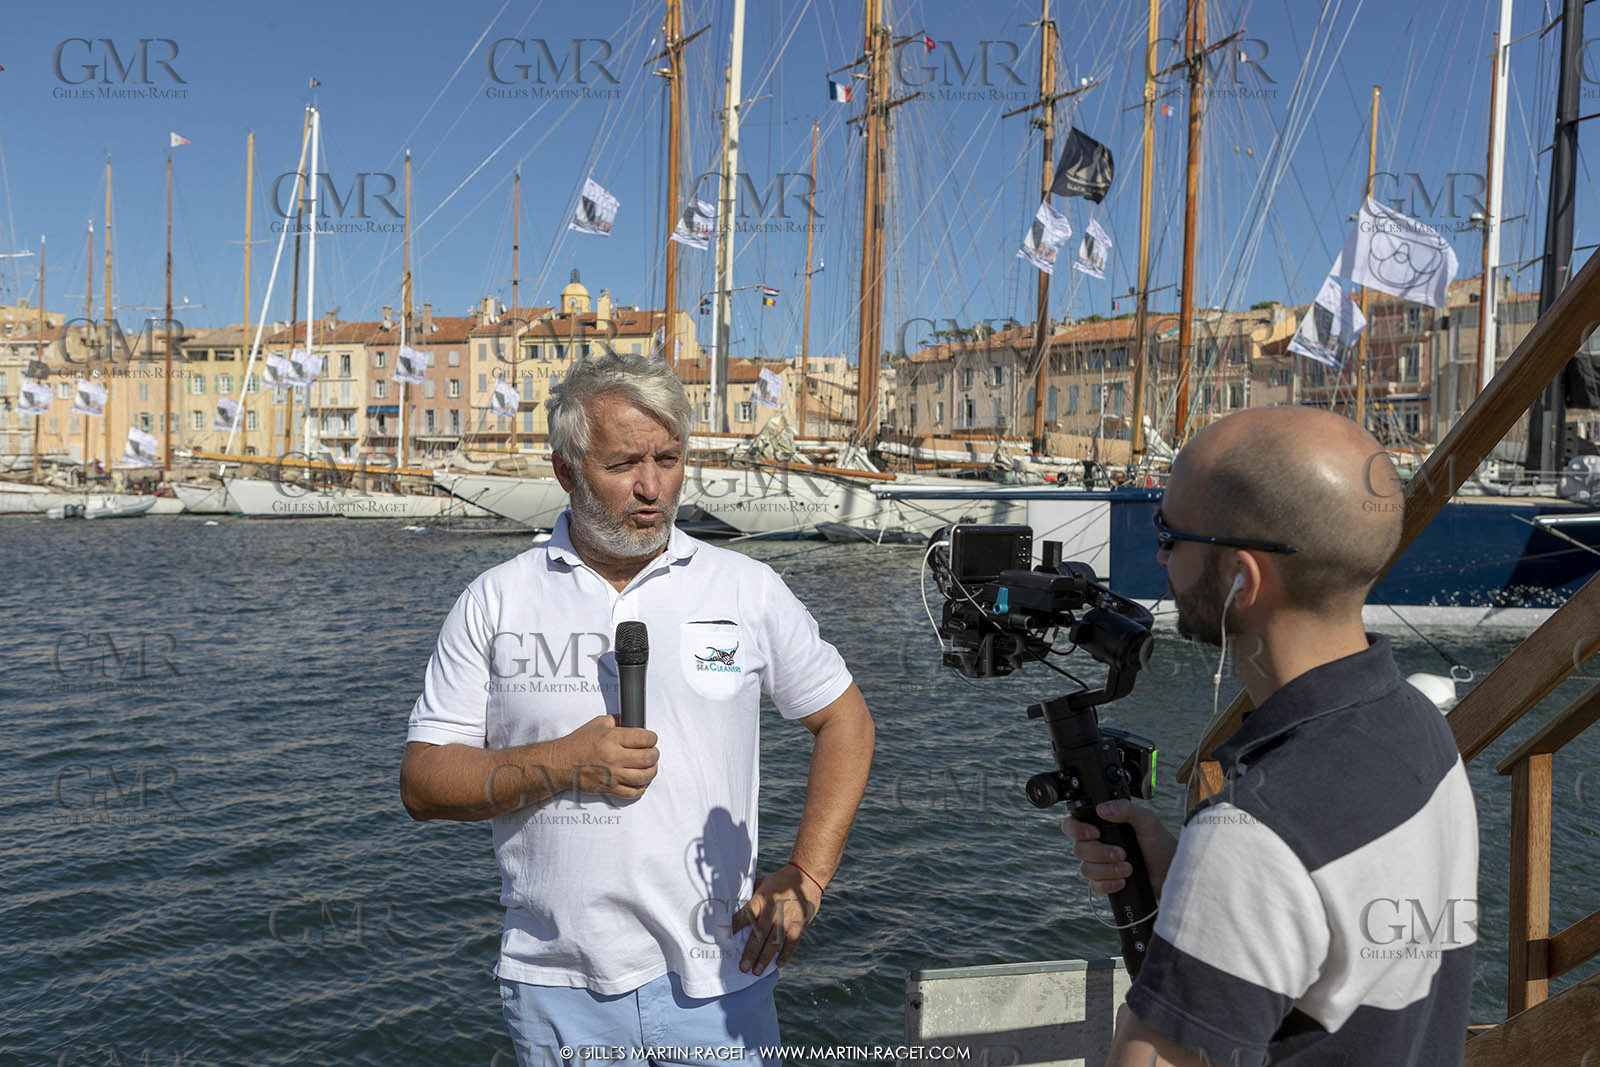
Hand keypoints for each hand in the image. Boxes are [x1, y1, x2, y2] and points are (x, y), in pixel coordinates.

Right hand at [560, 715, 658, 798]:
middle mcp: (614, 757)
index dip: (652, 738)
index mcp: (612, 738)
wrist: (560, 764)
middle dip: (655, 754)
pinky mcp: (609, 788)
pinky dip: (641, 788)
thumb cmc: (577, 744)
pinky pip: (633, 792)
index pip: (645, 739)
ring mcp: (613, 775)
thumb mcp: (596, 724)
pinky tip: (639, 782)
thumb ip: (616, 720)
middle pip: (649, 758)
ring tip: (649, 767)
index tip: (651, 739)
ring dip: (651, 771)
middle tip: (652, 753)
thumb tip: (630, 719)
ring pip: (644, 776)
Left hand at [731, 864, 821, 975]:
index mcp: (761, 899)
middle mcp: (773, 911)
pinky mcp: (799, 924)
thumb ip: (750, 895)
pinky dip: (785, 954)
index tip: (725, 939)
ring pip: (774, 942)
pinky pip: (791, 943)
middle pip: (759, 935)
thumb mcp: (762, 883)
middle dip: (750, 953)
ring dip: (765, 958)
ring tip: (756, 971)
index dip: (735, 927)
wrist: (806, 876)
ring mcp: (786, 919)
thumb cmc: (780, 881)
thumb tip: (732, 904)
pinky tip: (778, 964)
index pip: (745, 916)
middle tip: (743, 967)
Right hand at [1061, 799, 1177, 899]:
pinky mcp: (1105, 882)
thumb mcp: (1147, 821)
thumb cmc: (1160, 844)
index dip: (1077, 830)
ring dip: (1107, 870)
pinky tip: (1122, 881)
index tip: (1095, 833)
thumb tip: (1102, 809)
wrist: (1171, 872)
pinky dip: (1108, 884)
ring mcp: (1100, 865)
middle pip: (1078, 849)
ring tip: (1128, 869)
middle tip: (1122, 853)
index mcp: (1102, 826)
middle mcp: (1097, 844)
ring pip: (1086, 869)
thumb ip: (1126, 809)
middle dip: (1101, 853)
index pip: (1072, 825)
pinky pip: (1094, 886)